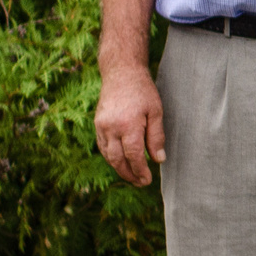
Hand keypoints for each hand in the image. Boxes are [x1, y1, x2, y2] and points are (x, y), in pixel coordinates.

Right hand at [93, 66, 165, 186]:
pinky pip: (103, 146)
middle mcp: (111, 128)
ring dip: (119, 168)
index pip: (133, 156)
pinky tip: (121, 162)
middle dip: (129, 174)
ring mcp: (101, 126)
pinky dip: (111, 157)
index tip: (147, 180)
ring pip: (108, 155)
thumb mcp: (156, 111)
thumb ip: (156, 137)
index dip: (140, 171)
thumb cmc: (143, 91)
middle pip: (118, 159)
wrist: (121, 73)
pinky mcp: (97, 124)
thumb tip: (159, 160)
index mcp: (128, 125)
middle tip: (140, 183)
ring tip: (132, 176)